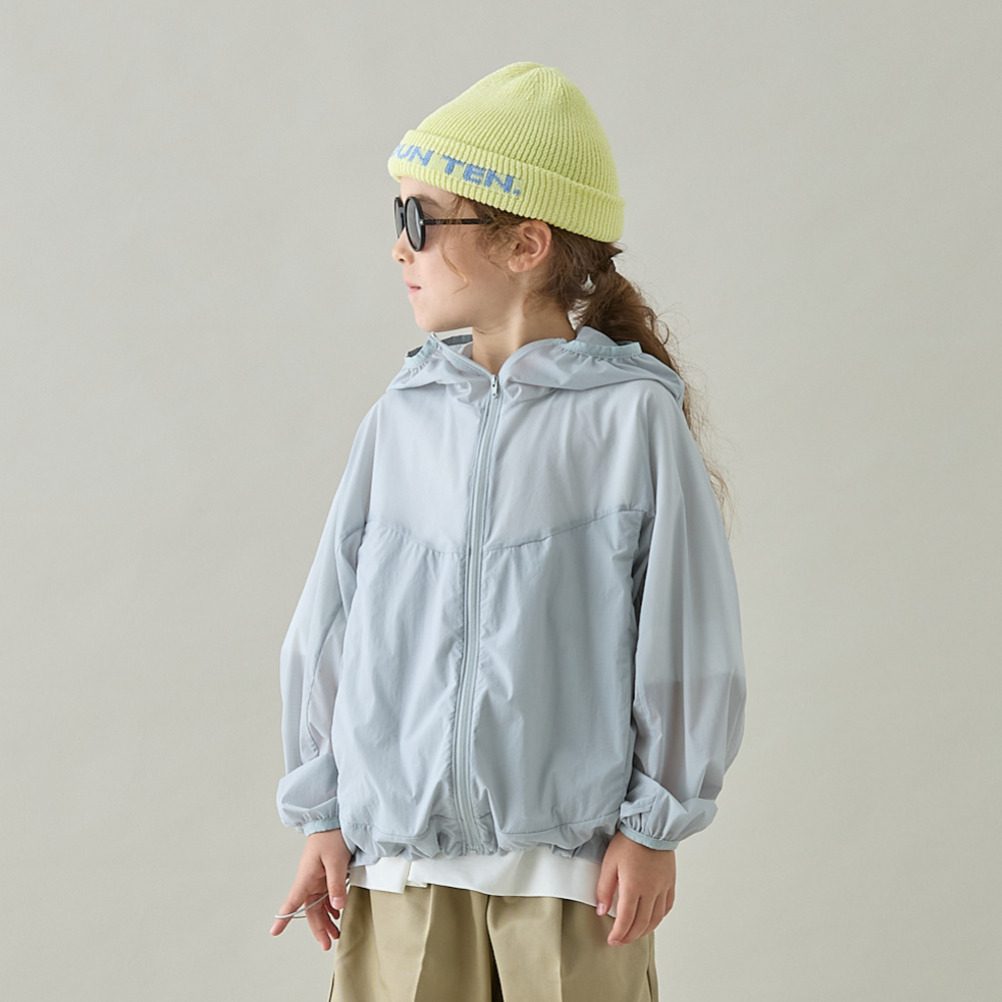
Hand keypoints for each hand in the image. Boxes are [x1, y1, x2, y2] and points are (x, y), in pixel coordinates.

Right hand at [270, 829, 352, 949]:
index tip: (274, 932)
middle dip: (318, 928)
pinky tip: (337, 913)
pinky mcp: (325, 874)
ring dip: (326, 919)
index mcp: (306, 876)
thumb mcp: (336, 860)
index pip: (292, 902)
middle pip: (310, 909)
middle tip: (327, 943)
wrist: (333, 819)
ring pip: (319, 905)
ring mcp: (317, 877)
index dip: (283, 918)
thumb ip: (336, 884)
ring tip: (336, 933)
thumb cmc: (331, 835)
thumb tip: (337, 906)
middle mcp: (309, 879)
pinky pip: (325, 895)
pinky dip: (331, 906)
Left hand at [595, 830, 675, 945]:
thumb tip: (602, 911)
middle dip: (630, 936)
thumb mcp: (609, 863)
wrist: (650, 825)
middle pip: (641, 924)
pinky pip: (666, 907)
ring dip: (644, 931)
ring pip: (656, 919)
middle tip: (620, 941)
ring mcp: (662, 887)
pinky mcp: (670, 882)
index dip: (619, 934)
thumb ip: (604, 889)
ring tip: (634, 934)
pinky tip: (651, 919)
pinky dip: (658, 918)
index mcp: (634, 886)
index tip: (612, 940)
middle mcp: (651, 891)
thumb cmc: (628, 841)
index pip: (626, 920)